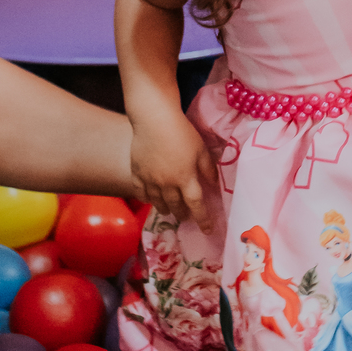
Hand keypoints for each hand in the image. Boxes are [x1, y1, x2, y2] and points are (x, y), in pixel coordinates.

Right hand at [129, 105, 216, 233]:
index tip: (207, 230)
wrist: (154, 120)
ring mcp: (150, 180)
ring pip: (157, 202)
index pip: (196, 205)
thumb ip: (208, 168)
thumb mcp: (201, 149)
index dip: (203, 219)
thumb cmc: (181, 132)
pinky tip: (150, 199)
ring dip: (165, 208)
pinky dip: (147, 199)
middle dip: (182, 214)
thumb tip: (214, 184)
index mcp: (186, 179)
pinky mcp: (136, 173)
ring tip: (169, 210)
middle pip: (176, 206)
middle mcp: (167, 184)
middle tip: (186, 217)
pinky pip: (141, 193)